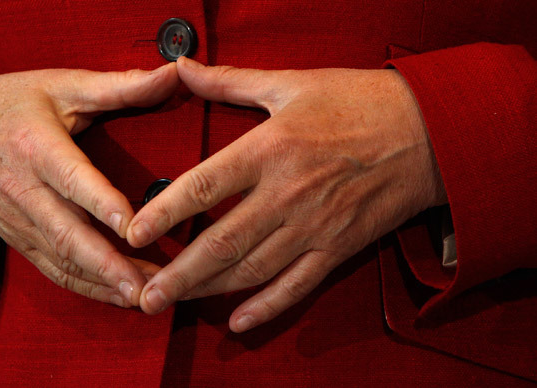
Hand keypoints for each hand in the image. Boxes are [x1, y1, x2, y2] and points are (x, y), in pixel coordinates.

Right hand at [0, 63, 178, 306]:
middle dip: (107, 264)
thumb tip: (173, 73)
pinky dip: (85, 287)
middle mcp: (24, 189)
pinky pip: (52, 270)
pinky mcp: (18, 238)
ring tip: (144, 298)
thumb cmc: (7, 104)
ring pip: (61, 260)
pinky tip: (118, 297)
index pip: (71, 179)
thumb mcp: (59, 85)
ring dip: (102, 283)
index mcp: (35, 146)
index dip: (101, 204)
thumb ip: (118, 86)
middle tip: (146, 286)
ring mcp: (18, 220)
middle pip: (65, 233)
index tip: (133, 226)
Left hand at [127, 57, 446, 330]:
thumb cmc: (359, 102)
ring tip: (174, 305)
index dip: (165, 212)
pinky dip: (267, 307)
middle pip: (221, 242)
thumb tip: (182, 66)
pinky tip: (238, 322)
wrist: (431, 132)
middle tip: (143, 296)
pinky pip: (298, 285)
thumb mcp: (292, 84)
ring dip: (209, 291)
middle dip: (178, 273)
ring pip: (252, 269)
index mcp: (270, 148)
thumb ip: (230, 81)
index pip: (204, 186)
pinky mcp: (339, 247)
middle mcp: (287, 193)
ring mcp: (314, 226)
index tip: (133, 234)